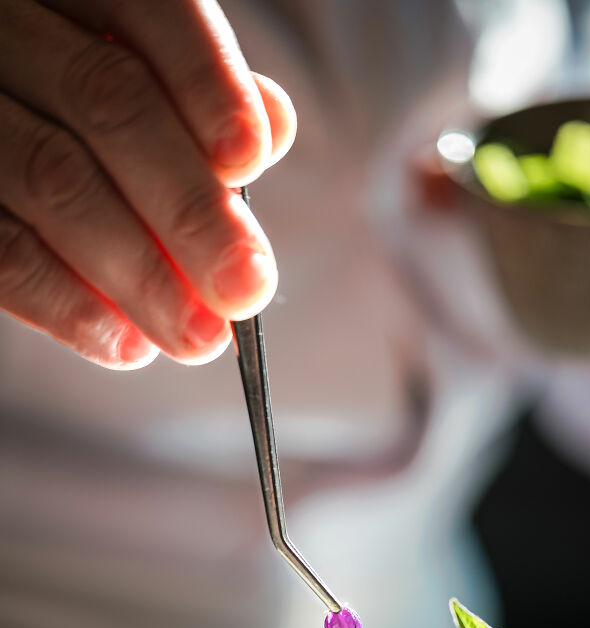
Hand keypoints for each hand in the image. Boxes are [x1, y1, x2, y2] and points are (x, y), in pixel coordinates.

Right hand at [0, 0, 295, 367]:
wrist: (9, 127)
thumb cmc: (89, 119)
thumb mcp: (147, 81)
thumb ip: (202, 102)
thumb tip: (273, 126)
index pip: (150, 8)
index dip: (205, 82)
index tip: (248, 160)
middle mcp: (16, 29)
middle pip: (108, 103)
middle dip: (190, 208)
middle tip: (244, 288)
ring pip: (55, 179)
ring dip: (141, 273)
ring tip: (198, 335)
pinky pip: (1, 248)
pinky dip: (68, 304)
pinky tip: (126, 343)